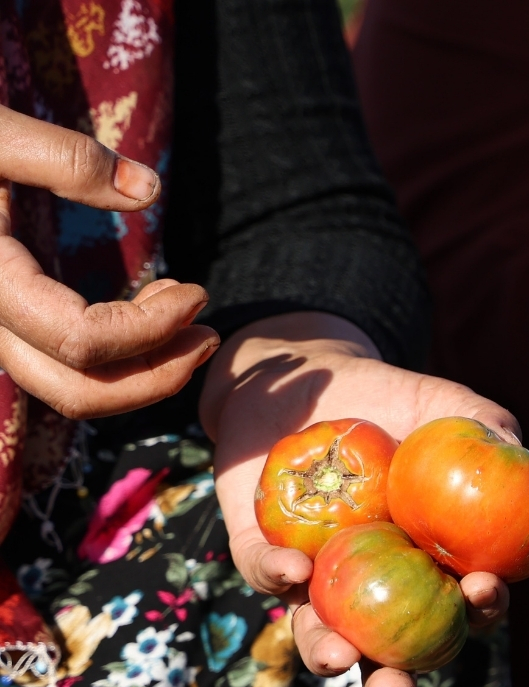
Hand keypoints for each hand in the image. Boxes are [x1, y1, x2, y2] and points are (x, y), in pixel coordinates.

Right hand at [0, 105, 218, 416]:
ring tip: (190, 321)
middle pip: (74, 392)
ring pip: (65, 388)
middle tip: (211, 335)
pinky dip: (112, 357)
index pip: (81, 340)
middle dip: (155, 376)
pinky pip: (56, 363)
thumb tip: (147, 189)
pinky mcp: (0, 318)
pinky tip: (150, 310)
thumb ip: (64, 157)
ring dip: (138, 372)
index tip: (199, 291)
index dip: (151, 329)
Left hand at [201, 312, 516, 686]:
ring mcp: (316, 573)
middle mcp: (373, 584)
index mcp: (430, 564)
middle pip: (389, 650)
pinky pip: (264, 572)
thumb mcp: (450, 407)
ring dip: (327, 655)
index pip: (463, 606)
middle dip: (393, 681)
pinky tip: (295, 567)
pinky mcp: (258, 548)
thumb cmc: (395, 398)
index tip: (485, 591)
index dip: (479, 611)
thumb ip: (492, 432)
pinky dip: (278, 574)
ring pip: (319, 632)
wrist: (309, 375)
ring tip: (337, 659)